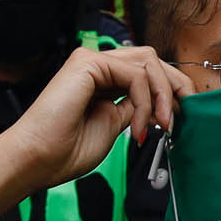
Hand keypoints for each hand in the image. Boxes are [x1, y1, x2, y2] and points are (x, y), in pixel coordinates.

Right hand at [1, 45, 189, 191]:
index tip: (183, 115)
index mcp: (102, 81)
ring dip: (162, 95)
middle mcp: (97, 66)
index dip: (171, 90)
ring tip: (161, 125)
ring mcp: (91, 61)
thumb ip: (134, 110)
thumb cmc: (65, 152)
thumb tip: (159, 104)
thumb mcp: (114, 128)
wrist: (37, 160)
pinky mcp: (87, 63)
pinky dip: (146, 100)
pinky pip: (135, 73)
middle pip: (152, 60)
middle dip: (176, 86)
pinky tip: (139, 126)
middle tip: (184, 115)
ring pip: (148, 62)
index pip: (147, 72)